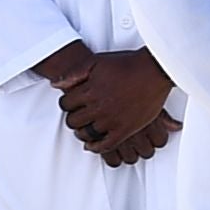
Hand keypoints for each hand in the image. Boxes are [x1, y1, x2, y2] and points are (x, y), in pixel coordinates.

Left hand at [43, 43, 179, 158]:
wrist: (153, 71)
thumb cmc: (125, 64)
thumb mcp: (95, 62)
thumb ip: (73, 73)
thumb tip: (55, 84)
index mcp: (89, 91)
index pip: (65, 104)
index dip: (65, 104)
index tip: (70, 104)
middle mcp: (99, 107)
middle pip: (74, 121)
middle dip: (72, 118)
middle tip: (76, 117)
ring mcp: (112, 120)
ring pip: (87, 134)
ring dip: (82, 132)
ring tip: (83, 129)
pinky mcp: (125, 130)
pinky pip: (106, 145)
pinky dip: (96, 147)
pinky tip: (93, 144)